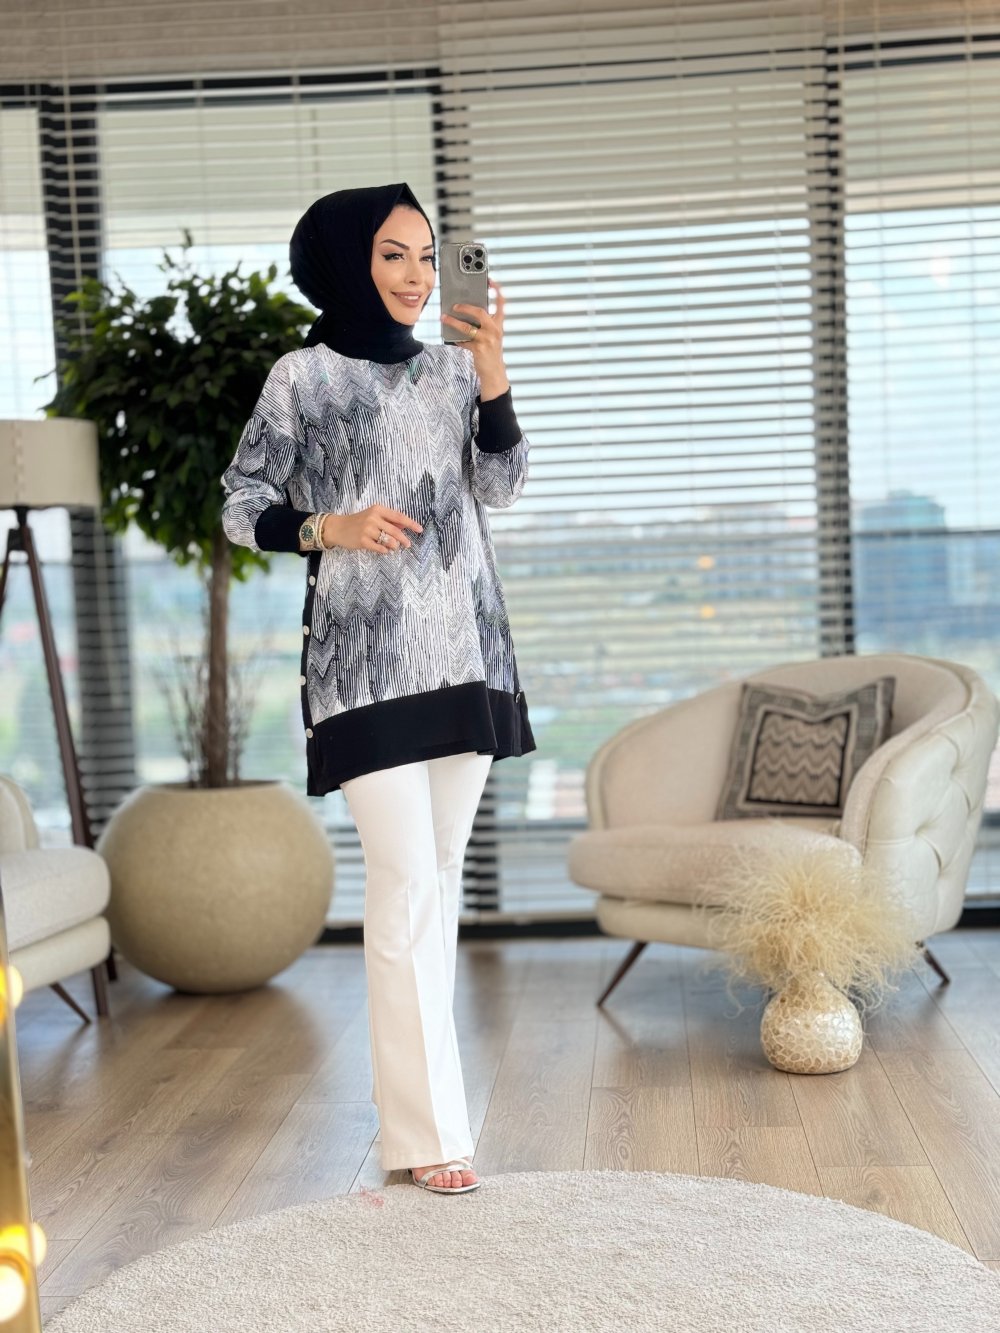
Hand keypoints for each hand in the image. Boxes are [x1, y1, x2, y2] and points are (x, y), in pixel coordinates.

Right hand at [324, 505, 422, 553]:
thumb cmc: (358, 522)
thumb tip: (404, 526)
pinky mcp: (363, 541)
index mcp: (378, 509)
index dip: (411, 524)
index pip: (398, 517)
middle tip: (408, 544)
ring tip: (393, 547)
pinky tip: (384, 550)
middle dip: (404, 539)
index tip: (420, 529)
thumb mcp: (373, 516)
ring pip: (389, 541)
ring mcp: (367, 530)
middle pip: (395, 531)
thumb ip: (388, 520)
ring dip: (394, 546)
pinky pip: (380, 548)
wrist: (338, 528)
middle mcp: (373, 518)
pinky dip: (385, 551)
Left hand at [441, 278, 509, 398]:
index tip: (490, 280)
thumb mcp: (492, 336)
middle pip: (480, 312)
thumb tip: (466, 313)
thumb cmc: (491, 352)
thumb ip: (484, 325)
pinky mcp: (478, 349)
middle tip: (455, 305)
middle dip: (466, 307)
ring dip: (453, 322)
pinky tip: (452, 338)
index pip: (501, 304)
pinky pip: (463, 341)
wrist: (494, 372)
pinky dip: (456, 339)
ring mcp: (487, 340)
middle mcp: (495, 330)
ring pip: (467, 327)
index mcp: (499, 324)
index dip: (497, 290)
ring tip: (444, 318)